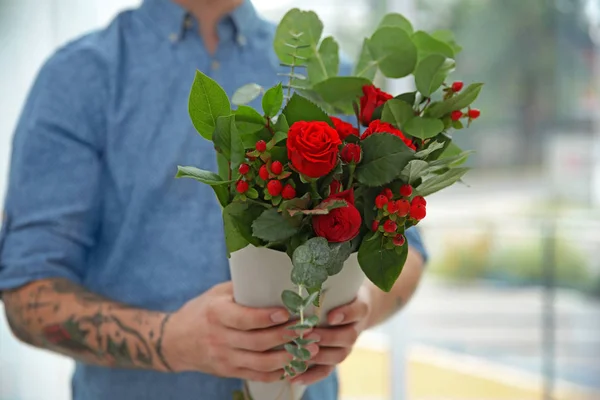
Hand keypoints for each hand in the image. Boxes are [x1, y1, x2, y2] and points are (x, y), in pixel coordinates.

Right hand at [163, 282, 318, 381]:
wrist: (176, 341)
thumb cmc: (202, 310)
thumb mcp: (217, 294)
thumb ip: (242, 289)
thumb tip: (276, 276)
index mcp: (216, 314)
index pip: (244, 318)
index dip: (266, 318)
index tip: (286, 312)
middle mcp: (219, 338)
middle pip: (257, 342)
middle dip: (286, 337)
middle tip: (308, 330)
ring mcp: (224, 358)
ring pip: (261, 363)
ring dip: (288, 358)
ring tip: (308, 349)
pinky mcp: (229, 372)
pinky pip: (258, 376)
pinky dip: (278, 373)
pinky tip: (295, 365)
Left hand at [292, 285, 371, 384]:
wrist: (355, 308)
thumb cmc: (341, 292)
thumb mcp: (341, 283)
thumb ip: (327, 280)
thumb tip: (302, 268)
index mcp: (359, 308)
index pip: (357, 311)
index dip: (346, 314)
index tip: (332, 316)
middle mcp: (355, 328)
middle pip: (347, 337)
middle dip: (327, 337)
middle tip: (308, 335)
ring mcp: (346, 346)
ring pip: (338, 356)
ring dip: (318, 356)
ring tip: (300, 354)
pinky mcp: (335, 357)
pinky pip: (326, 370)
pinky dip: (311, 375)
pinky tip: (295, 377)